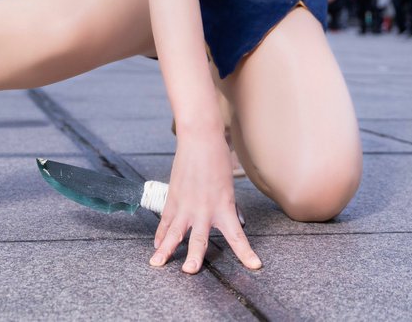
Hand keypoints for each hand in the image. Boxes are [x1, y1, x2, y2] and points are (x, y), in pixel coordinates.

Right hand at [151, 131, 260, 273]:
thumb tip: (234, 221)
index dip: (246, 253)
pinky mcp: (173, 198)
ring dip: (165, 249)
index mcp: (224, 208)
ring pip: (174, 232)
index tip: (255, 266)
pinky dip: (160, 233)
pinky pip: (165, 220)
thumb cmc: (218, 160)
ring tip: (157, 263)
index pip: (237, 236)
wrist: (200, 140)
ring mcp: (186, 205)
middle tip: (190, 271)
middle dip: (194, 257)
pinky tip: (157, 245)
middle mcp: (204, 210)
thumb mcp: (229, 187)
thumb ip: (229, 208)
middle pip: (198, 239)